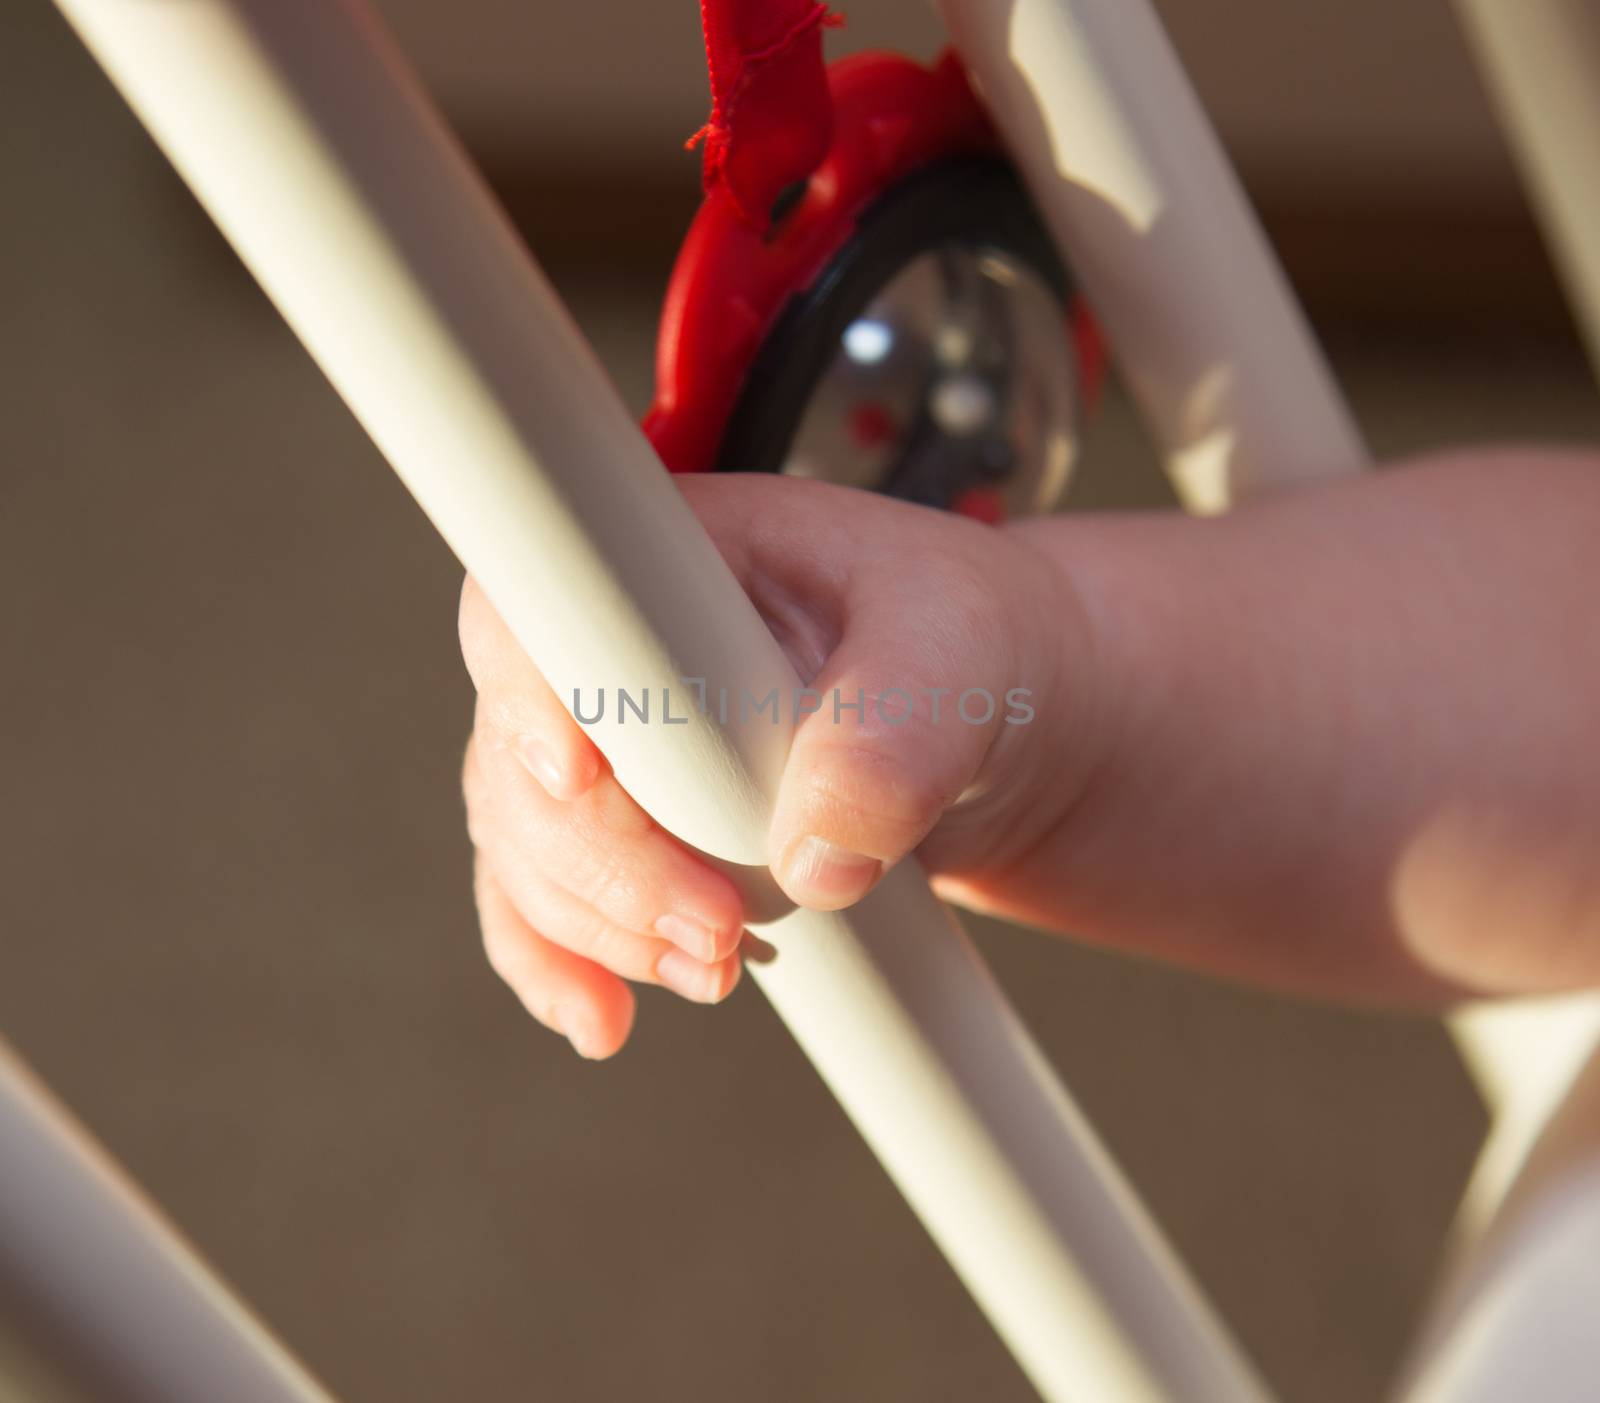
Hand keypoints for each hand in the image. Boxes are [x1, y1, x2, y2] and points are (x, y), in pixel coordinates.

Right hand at [459, 473, 1100, 1057]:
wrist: (1004, 726)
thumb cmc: (972, 646)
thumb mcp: (964, 658)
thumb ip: (895, 736)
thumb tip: (814, 857)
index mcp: (674, 555)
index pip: (548, 602)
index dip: (533, 687)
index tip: (578, 775)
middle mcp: (614, 642)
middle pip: (521, 752)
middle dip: (605, 861)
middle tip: (718, 929)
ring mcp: (606, 742)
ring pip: (528, 842)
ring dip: (601, 925)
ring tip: (716, 967)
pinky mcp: (623, 829)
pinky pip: (545, 900)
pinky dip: (565, 961)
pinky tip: (603, 1018)